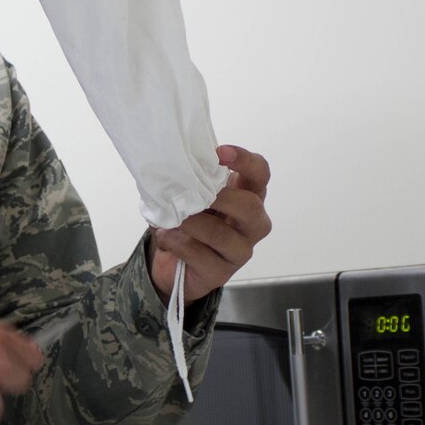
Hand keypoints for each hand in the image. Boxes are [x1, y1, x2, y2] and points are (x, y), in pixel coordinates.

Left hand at [151, 145, 272, 303]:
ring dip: (190, 223)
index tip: (219, 152)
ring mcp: (241, 251)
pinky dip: (177, 242)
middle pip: (250, 206)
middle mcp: (253, 224)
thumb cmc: (192, 221)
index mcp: (249, 196)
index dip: (245, 160)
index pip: (260, 173)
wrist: (177, 264)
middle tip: (192, 193)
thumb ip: (194, 181)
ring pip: (220, 234)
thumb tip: (173, 166)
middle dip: (220, 197)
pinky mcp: (222, 272)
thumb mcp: (195, 196)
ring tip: (171, 218)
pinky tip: (165, 236)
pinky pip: (199, 254)